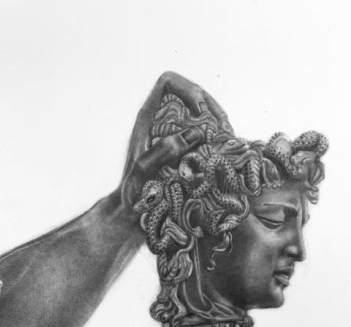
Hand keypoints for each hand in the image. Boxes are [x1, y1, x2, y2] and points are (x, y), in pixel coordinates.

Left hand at [120, 72, 231, 210]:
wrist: (131, 212)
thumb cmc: (131, 193)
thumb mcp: (142, 173)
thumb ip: (161, 153)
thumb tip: (194, 133)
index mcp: (148, 119)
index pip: (168, 82)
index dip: (187, 89)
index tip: (199, 112)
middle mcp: (162, 120)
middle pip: (192, 94)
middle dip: (211, 107)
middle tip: (224, 130)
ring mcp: (174, 132)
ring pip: (202, 113)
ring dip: (219, 122)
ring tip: (229, 140)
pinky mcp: (185, 147)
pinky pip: (206, 132)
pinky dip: (218, 137)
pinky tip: (225, 150)